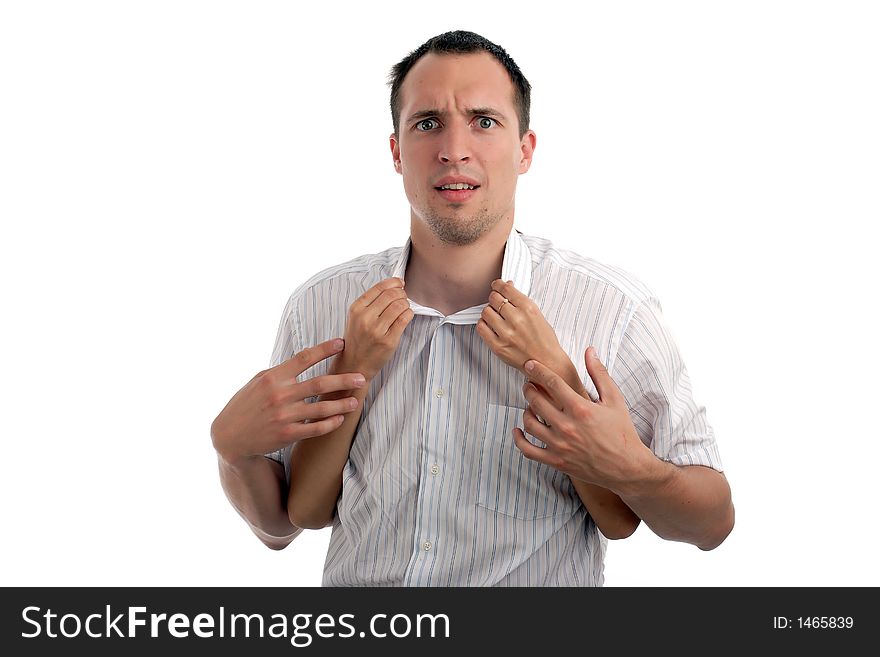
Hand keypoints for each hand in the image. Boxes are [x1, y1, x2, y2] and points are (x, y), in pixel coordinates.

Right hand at [211, 338, 367, 464]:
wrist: (230, 436)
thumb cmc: (247, 404)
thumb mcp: (259, 381)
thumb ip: (282, 372)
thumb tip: (306, 357)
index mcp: (273, 377)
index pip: (304, 358)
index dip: (325, 349)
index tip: (342, 343)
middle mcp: (280, 394)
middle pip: (319, 383)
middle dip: (343, 380)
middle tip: (361, 377)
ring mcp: (284, 415)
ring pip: (321, 408)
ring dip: (342, 404)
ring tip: (356, 401)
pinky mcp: (287, 434)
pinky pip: (315, 428)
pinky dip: (330, 423)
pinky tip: (340, 419)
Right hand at [335, 277, 413, 379]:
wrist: (354, 365)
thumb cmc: (358, 339)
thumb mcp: (356, 317)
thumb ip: (371, 302)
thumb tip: (394, 285)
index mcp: (356, 309)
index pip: (379, 288)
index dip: (394, 282)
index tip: (400, 283)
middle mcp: (365, 318)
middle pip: (392, 295)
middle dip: (401, 293)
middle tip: (403, 297)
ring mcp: (377, 330)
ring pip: (400, 305)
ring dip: (406, 304)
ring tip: (404, 308)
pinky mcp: (389, 341)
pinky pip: (404, 319)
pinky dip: (409, 313)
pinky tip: (407, 315)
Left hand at [477, 279, 585, 395]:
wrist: (547, 363)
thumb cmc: (545, 341)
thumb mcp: (538, 315)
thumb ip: (521, 302)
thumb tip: (508, 288)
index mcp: (528, 309)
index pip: (506, 288)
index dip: (498, 285)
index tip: (496, 285)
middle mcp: (517, 319)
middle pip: (494, 298)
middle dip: (494, 298)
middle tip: (496, 302)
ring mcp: (506, 333)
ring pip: (486, 312)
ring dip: (488, 312)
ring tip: (494, 315)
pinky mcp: (498, 346)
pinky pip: (481, 328)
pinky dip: (483, 324)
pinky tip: (490, 326)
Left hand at [513, 347, 651, 489]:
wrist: (627, 467)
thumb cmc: (622, 432)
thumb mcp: (614, 399)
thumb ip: (599, 373)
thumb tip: (590, 350)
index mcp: (580, 409)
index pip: (552, 383)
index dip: (538, 371)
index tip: (529, 364)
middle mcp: (567, 426)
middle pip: (536, 401)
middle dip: (529, 389)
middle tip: (529, 384)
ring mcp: (559, 445)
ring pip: (529, 423)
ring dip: (526, 411)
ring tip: (531, 406)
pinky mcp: (556, 461)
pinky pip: (528, 450)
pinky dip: (519, 439)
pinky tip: (519, 430)